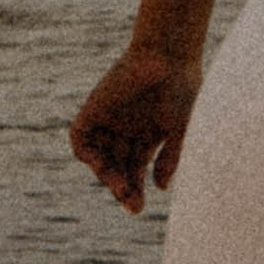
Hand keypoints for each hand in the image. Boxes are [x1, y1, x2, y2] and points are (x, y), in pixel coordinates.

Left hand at [70, 41, 201, 211]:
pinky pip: (80, 138)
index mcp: (148, 137)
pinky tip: (99, 164)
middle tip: (131, 203)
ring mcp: (109, 120)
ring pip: (99, 158)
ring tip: (119, 186)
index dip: (133, 191)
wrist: (169, 54)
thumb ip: (170, 158)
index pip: (135, 172)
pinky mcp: (93, 109)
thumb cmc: (183, 89)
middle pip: (117, 169)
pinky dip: (86, 153)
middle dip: (122, 188)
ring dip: (106, 176)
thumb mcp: (181, 130)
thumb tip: (159, 187)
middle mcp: (127, 131)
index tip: (137, 209)